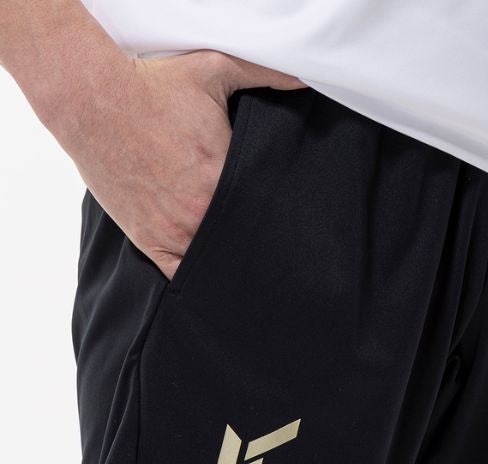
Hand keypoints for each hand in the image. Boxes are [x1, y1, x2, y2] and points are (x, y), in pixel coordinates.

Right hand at [47, 49, 307, 280]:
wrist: (90, 101)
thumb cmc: (151, 88)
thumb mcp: (213, 69)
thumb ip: (265, 74)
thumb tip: (307, 79)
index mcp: (223, 176)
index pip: (264, 209)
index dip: (276, 215)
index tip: (287, 219)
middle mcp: (201, 211)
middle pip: (242, 239)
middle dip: (255, 239)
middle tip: (270, 244)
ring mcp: (173, 230)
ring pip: (214, 261)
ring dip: (228, 259)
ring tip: (245, 262)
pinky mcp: (148, 239)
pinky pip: (178, 276)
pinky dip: (195, 279)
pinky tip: (211, 279)